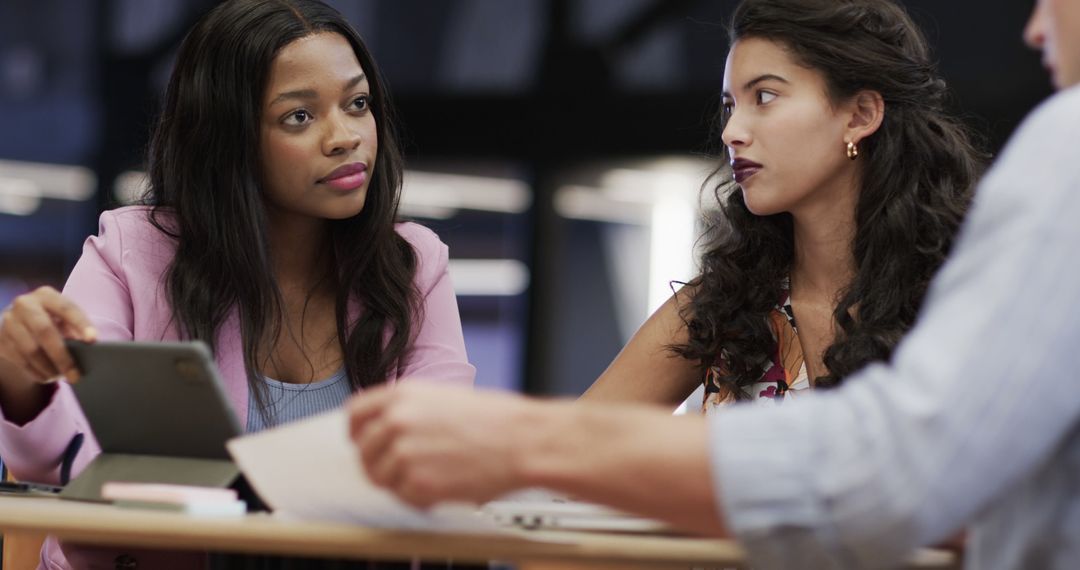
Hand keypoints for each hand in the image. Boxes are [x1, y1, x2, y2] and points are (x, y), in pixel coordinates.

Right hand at [0, 286, 96, 384]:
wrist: (17, 323)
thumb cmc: (51, 320)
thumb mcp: (63, 317)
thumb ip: (74, 328)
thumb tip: (88, 348)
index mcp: (46, 295)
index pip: (66, 308)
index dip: (80, 323)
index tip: (93, 340)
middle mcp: (24, 305)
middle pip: (44, 330)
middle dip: (62, 356)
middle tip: (76, 375)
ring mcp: (9, 322)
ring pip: (30, 350)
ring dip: (49, 368)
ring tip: (62, 377)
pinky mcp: (0, 339)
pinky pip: (19, 360)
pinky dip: (36, 372)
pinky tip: (47, 377)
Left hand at [348, 383, 535, 507]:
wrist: (522, 440)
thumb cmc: (495, 419)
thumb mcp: (443, 397)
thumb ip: (409, 409)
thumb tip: (387, 427)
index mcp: (402, 395)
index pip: (355, 413)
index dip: (356, 431)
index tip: (361, 441)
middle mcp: (396, 421)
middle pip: (363, 450)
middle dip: (378, 461)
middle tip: (402, 468)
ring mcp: (404, 453)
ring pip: (379, 477)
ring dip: (398, 481)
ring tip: (430, 475)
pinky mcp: (417, 483)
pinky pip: (402, 497)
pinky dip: (418, 496)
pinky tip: (443, 484)